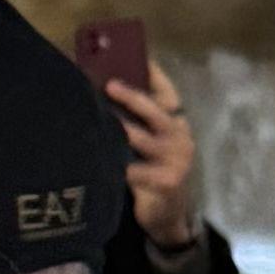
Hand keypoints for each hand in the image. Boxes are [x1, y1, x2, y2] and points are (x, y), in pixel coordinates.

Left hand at [96, 58, 199, 243]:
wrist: (167, 216)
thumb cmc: (153, 171)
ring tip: (94, 117)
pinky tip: (96, 155)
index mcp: (177, 125)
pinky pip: (134, 169)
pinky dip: (115, 162)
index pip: (168, 95)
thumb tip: (105, 87)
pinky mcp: (165, 181)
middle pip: (155, 112)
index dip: (154, 75)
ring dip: (116, 128)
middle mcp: (180, 138)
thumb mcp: (153, 144)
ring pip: (140, 138)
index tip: (138, 57)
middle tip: (108, 85)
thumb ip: (139, 122)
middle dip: (131, 97)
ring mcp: (175, 161)